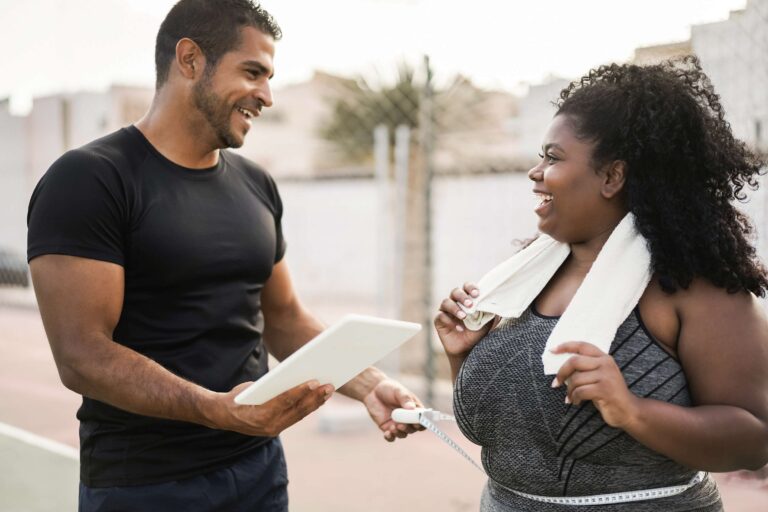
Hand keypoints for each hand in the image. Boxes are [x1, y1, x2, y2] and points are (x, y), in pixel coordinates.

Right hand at [210, 380, 333, 436]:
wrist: (223, 416)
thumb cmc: (237, 397)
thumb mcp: (251, 388)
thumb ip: (271, 386)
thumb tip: (293, 376)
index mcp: (260, 414)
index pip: (285, 400)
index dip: (301, 391)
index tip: (315, 381)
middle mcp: (269, 425)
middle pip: (297, 409)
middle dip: (315, 397)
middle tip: (329, 385)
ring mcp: (273, 429)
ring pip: (300, 415)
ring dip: (316, 403)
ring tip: (328, 391)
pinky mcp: (277, 429)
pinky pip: (296, 417)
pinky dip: (308, 408)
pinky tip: (318, 399)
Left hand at [362, 378, 424, 441]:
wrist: (373, 390)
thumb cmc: (390, 388)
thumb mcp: (398, 391)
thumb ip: (405, 399)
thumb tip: (411, 408)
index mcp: (415, 409)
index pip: (423, 419)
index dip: (423, 422)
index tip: (418, 422)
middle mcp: (408, 419)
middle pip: (413, 429)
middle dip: (409, 428)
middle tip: (402, 425)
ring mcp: (398, 424)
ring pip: (403, 434)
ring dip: (400, 433)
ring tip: (393, 427)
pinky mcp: (387, 428)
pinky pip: (391, 437)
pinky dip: (390, 437)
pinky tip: (387, 434)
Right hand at [434, 282, 492, 356]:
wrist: (468, 349)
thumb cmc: (477, 332)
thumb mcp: (486, 321)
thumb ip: (489, 311)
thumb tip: (495, 301)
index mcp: (466, 299)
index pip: (466, 287)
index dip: (470, 287)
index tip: (476, 294)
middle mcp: (455, 302)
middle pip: (455, 291)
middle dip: (463, 297)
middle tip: (470, 305)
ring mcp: (446, 311)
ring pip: (446, 302)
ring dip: (455, 308)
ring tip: (464, 317)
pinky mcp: (439, 321)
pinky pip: (440, 316)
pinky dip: (450, 321)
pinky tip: (459, 329)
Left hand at [551, 342, 640, 428]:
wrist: (628, 411)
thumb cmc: (609, 394)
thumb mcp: (599, 376)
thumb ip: (586, 368)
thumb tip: (562, 368)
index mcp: (604, 358)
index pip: (582, 346)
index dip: (566, 346)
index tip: (552, 350)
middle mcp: (606, 364)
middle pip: (574, 361)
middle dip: (561, 373)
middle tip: (555, 383)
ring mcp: (606, 376)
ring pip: (576, 379)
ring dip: (569, 390)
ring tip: (571, 397)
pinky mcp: (604, 390)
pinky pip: (580, 391)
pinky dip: (574, 398)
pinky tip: (576, 402)